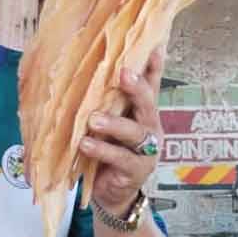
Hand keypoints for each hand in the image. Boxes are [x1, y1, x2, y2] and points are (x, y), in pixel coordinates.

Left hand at [79, 46, 165, 215]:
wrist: (112, 193)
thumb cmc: (107, 148)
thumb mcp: (106, 121)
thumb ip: (102, 99)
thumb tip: (83, 66)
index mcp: (142, 109)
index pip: (151, 81)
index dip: (154, 63)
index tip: (154, 43)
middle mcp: (149, 125)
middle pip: (148, 102)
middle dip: (137, 87)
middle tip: (122, 73)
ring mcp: (146, 149)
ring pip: (135, 132)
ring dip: (114, 124)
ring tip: (93, 120)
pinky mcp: (136, 170)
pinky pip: (120, 158)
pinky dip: (102, 149)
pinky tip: (85, 143)